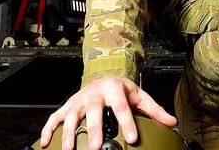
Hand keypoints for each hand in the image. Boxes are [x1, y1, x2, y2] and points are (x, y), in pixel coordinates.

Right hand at [40, 75, 176, 149]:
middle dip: (93, 129)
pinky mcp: (68, 106)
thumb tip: (172, 122)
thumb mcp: (140, 97)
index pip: (122, 107)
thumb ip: (155, 111)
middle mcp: (95, 93)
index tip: (132, 138)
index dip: (127, 122)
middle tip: (94, 147)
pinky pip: (55, 117)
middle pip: (93, 111)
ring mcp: (79, 100)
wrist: (104, 76)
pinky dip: (48, 129)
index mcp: (115, 88)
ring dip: (68, 133)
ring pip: (71, 115)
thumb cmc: (123, 90)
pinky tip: (46, 144)